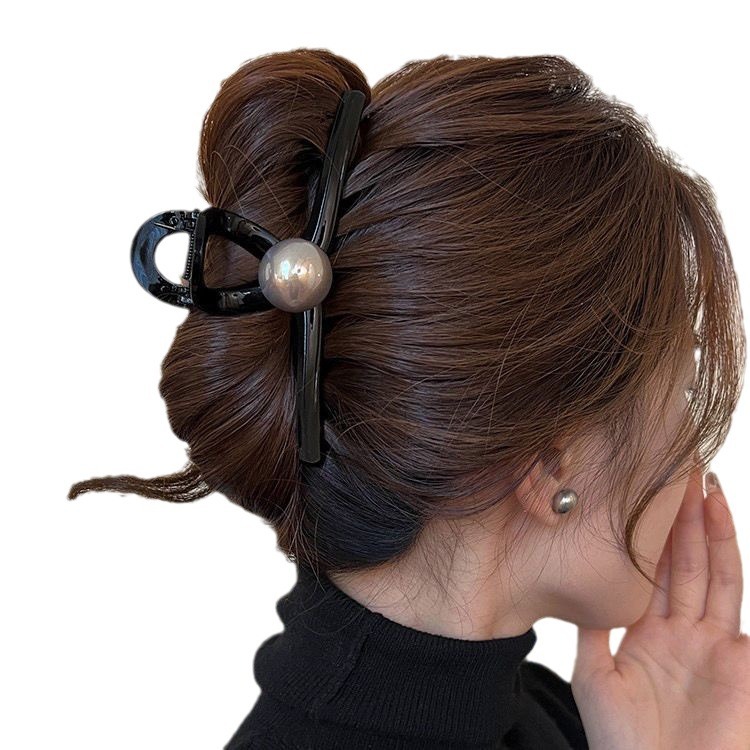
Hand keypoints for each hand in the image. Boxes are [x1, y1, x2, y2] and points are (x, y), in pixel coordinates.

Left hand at [571, 465, 749, 749]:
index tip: (649, 493)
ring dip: (715, 534)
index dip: (655, 532)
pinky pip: (744, 611)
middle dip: (687, 519)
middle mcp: (685, 631)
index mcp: (649, 630)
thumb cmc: (621, 740)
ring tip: (710, 491)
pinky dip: (742, 571)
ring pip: (717, 576)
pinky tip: (734, 536)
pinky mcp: (742, 663)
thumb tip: (577, 582)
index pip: (654, 568)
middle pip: (689, 562)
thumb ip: (592, 627)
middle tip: (684, 473)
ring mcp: (715, 645)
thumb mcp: (595, 675)